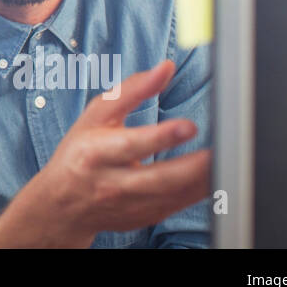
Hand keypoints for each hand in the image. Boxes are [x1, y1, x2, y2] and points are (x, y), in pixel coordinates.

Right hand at [0, 60, 209, 247]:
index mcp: (96, 152)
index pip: (132, 145)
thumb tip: (165, 68)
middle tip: (219, 152)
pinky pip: (177, 207)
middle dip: (193, 167)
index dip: (161, 137)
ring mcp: (129, 205)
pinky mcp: (144, 218)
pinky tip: (212, 178)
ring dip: (202, 181)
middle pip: (158, 178)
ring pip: (173, 196)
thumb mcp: (96, 116)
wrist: (63, 203)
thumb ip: (132, 90)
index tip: (189, 127)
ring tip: (224, 162)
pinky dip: (198, 193)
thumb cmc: (80, 152)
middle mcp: (112, 182)